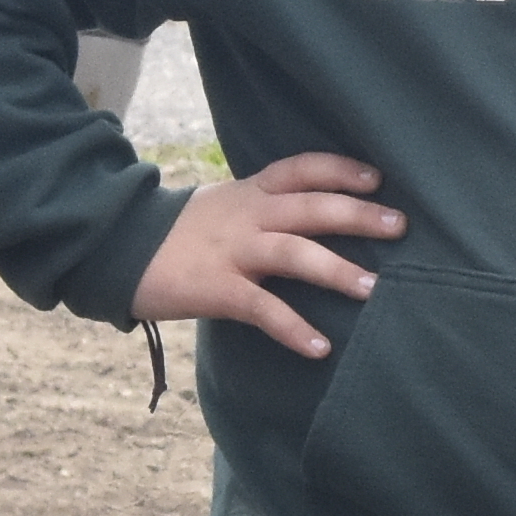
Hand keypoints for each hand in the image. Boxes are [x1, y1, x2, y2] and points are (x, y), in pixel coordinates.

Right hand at [134, 151, 405, 357]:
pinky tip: (319, 346)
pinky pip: (262, 309)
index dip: (341, 170)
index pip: (302, 169)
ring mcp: (232, 251)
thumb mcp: (224, 207)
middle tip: (400, 226)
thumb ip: (264, 209)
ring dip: (335, 270)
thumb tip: (315, 219)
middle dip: (357, 215)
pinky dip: (292, 328)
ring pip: (293, 253)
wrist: (115, 247)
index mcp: (250, 192)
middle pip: (310, 207)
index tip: (378, 177)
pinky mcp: (216, 289)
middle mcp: (247, 215)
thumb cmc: (179, 233)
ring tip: (373, 289)